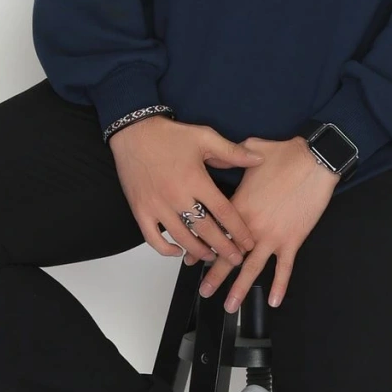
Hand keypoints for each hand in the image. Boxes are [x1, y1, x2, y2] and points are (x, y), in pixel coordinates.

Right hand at [108, 115, 264, 263]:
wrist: (133, 133)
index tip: (248, 243)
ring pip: (182, 238)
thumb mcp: (204, 137)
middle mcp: (176, 196)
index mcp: (195, 180)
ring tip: (212, 257)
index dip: (239, 231)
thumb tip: (258, 159)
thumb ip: (232, 152)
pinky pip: (153, 239)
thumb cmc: (168, 135)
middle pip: (206, 231)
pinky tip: (179, 251)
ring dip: (199, 252)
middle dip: (224, 248)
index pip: (224, 212)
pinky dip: (166, 249)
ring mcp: (157, 206)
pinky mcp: (141, 210)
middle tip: (235, 259)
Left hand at [183, 134, 338, 310]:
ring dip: (240, 289)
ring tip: (229, 306)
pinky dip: (279, 285)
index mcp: (238, 206)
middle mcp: (251, 226)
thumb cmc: (284, 154)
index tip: (191, 260)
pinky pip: (284, 268)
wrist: (313, 160)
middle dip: (215, 276)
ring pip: (252, 268)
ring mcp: (272, 236)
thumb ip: (233, 154)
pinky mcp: (292, 240)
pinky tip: (274, 301)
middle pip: (228, 256)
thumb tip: (225, 151)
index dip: (202, 247)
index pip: (215, 232)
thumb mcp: (250, 150)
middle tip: (204, 291)